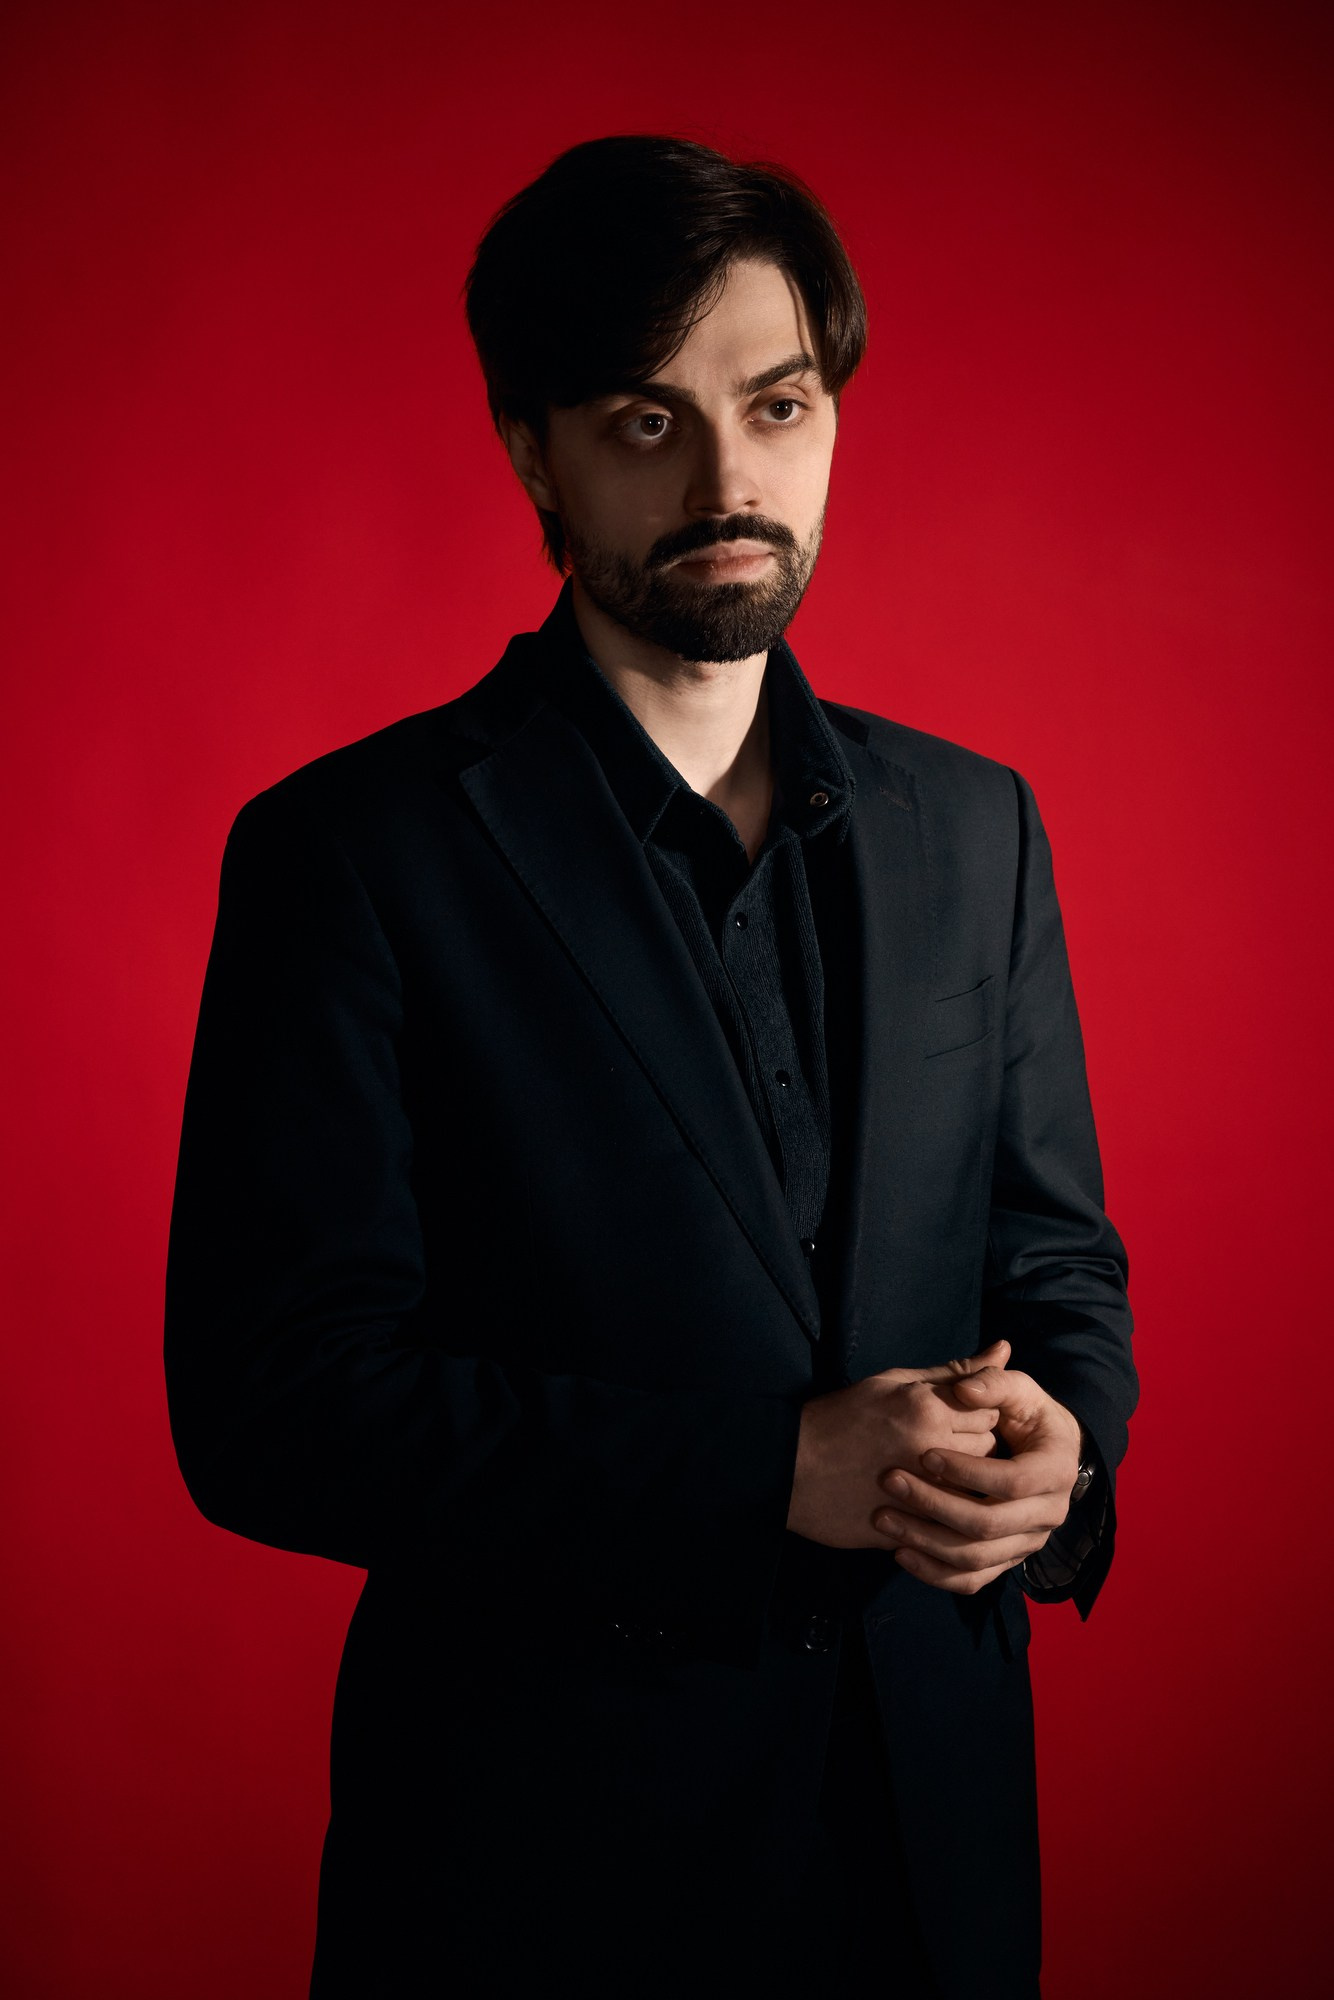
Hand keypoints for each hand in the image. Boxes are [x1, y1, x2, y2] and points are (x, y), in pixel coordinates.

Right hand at [786, 1340, 1009, 1549]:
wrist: (791, 1468)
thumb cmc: (841, 1417)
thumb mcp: (893, 1382)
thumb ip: (952, 1371)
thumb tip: (1004, 1349)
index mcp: (926, 1408)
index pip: (989, 1410)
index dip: (976, 1414)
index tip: (955, 1419)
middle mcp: (929, 1450)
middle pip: (989, 1450)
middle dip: (975, 1449)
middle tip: (944, 1447)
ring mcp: (920, 1492)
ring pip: (976, 1489)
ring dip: (964, 1483)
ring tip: (937, 1475)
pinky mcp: (910, 1525)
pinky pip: (953, 1523)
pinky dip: (946, 1514)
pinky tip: (927, 1502)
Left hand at [870, 1364, 1082, 1593]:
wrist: (1047, 1451)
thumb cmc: (1027, 1414)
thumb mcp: (1018, 1390)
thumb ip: (993, 1382)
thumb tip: (965, 1388)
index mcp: (1055, 1472)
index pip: (1011, 1482)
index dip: (967, 1470)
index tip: (924, 1454)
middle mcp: (1048, 1515)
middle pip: (989, 1525)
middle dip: (935, 1505)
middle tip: (890, 1481)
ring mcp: (1027, 1543)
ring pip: (976, 1558)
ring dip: (926, 1541)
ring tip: (883, 1518)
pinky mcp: (1006, 1560)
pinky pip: (971, 1580)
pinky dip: (935, 1574)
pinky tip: (900, 1553)